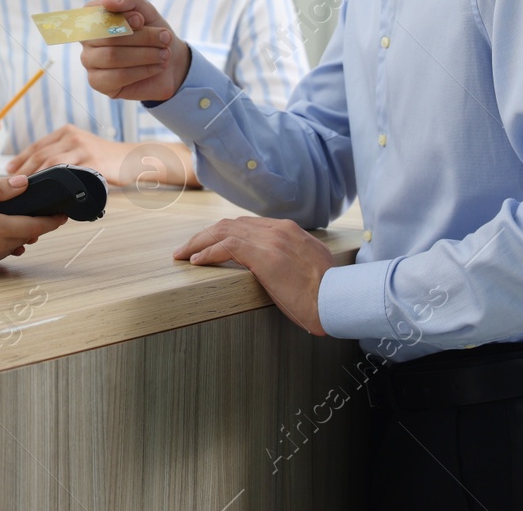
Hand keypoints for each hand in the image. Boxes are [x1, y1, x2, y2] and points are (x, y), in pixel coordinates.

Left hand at [6, 128, 194, 187]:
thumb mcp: (80, 150)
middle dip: (24, 170)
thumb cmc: (104, 160)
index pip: (37, 146)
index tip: (9, 171)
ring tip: (26, 190)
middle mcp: (71, 137)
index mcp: (66, 132)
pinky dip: (55, 183)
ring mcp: (82, 148)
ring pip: (50, 162)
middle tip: (13, 185)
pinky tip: (48, 192)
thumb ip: (62, 156)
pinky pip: (68, 173)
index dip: (20, 159)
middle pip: (40, 154)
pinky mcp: (92, 161)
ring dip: (35, 177)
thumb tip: (38, 173)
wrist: (131, 159)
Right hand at [79, 0, 191, 102]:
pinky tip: (157, 67)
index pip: (93, 11)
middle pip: (108, 35)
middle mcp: (87, 39)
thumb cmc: (151, 32)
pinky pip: (118, 76)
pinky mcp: (97, 82)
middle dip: (142, 36)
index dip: (120, 15)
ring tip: (164, 54)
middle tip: (165, 38)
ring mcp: (89, 61)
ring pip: (112, 56)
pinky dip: (143, 70)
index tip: (142, 20)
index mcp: (93, 17)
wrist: (170, 61)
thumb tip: (107, 1)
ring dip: (145, 54)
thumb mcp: (145, 9)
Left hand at [175, 216, 331, 335]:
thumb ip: (291, 259)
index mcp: (289, 230)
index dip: (223, 233)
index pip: (247, 224)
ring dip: (199, 243)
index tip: (208, 243)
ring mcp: (271, 239)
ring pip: (223, 231)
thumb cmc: (326, 293)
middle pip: (231, 224)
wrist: (339, 299)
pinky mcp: (264, 255)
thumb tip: (277, 270)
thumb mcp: (308, 268)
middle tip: (187, 249)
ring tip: (183, 255)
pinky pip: (226, 246)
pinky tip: (196, 262)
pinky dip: (207, 253)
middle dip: (205, 235)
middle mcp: (278, 229)